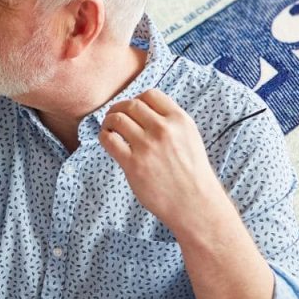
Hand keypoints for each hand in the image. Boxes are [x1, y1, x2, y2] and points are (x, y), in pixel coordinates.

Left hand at [98, 89, 224, 230]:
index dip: (136, 99)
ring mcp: (147, 146)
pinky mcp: (133, 163)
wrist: (195, 203)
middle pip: (131, 105)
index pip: (150, 95)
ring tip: (109, 128)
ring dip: (109, 121)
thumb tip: (143, 112)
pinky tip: (107, 140)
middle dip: (119, 108)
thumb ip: (170, 123)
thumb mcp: (189, 138)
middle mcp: (163, 129)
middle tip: (114, 117)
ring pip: (117, 119)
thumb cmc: (191, 173)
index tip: (132, 109)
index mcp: (180, 120)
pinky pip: (109, 140)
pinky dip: (104, 136)